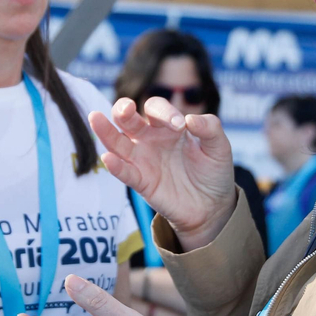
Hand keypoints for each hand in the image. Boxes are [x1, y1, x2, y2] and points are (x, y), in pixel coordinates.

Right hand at [89, 97, 236, 249]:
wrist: (213, 206)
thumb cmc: (214, 172)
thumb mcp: (220, 147)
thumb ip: (211, 128)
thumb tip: (191, 119)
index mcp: (168, 125)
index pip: (156, 109)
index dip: (165, 112)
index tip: (180, 125)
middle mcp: (151, 139)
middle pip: (128, 119)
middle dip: (123, 110)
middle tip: (126, 108)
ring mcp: (143, 160)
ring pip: (118, 143)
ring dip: (106, 131)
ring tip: (95, 118)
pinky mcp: (141, 182)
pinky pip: (125, 172)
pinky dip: (115, 166)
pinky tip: (108, 158)